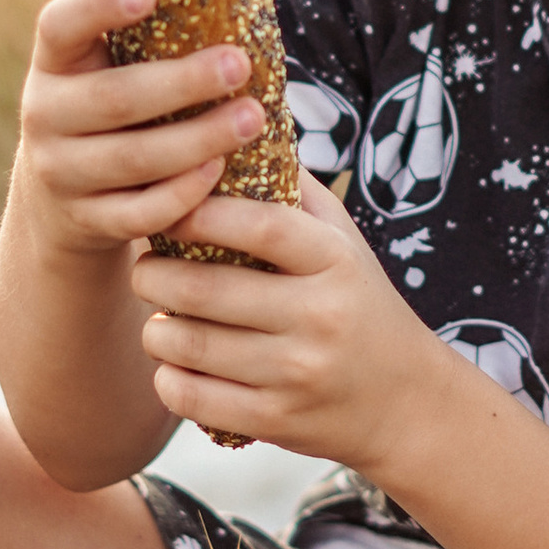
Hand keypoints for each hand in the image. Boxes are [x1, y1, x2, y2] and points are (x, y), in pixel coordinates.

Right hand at [13, 0, 273, 261]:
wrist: (61, 200)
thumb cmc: (112, 109)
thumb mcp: (107, 68)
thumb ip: (146, 35)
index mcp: (53, 63)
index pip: (59, 25)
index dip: (98, 7)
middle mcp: (44, 115)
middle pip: (113, 99)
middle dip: (182, 83)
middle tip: (240, 65)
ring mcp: (60, 173)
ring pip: (132, 159)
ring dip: (198, 139)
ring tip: (252, 118)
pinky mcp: (85, 222)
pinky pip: (139, 213)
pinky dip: (182, 193)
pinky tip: (220, 170)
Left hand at [132, 176, 437, 472]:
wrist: (404, 400)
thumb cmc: (357, 303)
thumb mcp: (343, 240)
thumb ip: (293, 190)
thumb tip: (234, 128)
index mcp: (334, 261)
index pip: (258, 226)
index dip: (200, 213)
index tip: (166, 209)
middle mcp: (318, 316)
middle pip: (205, 290)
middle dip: (153, 276)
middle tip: (144, 268)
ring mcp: (297, 373)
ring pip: (189, 345)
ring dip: (155, 330)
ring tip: (157, 317)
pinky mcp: (277, 420)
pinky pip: (192, 397)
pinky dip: (168, 378)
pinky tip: (175, 364)